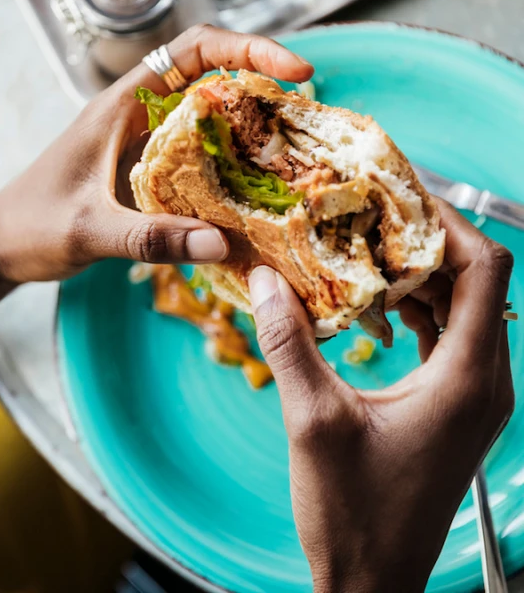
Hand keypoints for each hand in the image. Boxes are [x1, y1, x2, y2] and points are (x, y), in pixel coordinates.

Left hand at [0, 25, 312, 344]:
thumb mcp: (89, 230)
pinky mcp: (146, 173)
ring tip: (289, 153)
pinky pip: (197, 159)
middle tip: (302, 117)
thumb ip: (150, 238)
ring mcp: (143, 145)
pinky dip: (227, 167)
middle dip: (259, 87)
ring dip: (247, 129)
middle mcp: (137, 117)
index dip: (246, 49)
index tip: (291, 70)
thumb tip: (220, 244)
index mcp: (121, 107)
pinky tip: (249, 193)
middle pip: (209, 79)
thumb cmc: (31, 226)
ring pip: (207, 120)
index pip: (191, 52)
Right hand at [248, 200, 513, 592]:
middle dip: (425, 241)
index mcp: (466, 378)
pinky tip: (373, 308)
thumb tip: (265, 280)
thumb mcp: (312, 421)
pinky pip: (446, 339)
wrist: (373, 580)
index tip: (401, 194)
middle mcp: (483, 382)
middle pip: (474, 282)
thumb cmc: (354, 515)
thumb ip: (290, 343)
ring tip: (366, 252)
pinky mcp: (453, 408)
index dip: (447, 222)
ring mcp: (471, 397)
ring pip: (460, 309)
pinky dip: (415, 311)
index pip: (484, 270)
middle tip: (371, 215)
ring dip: (417, 276)